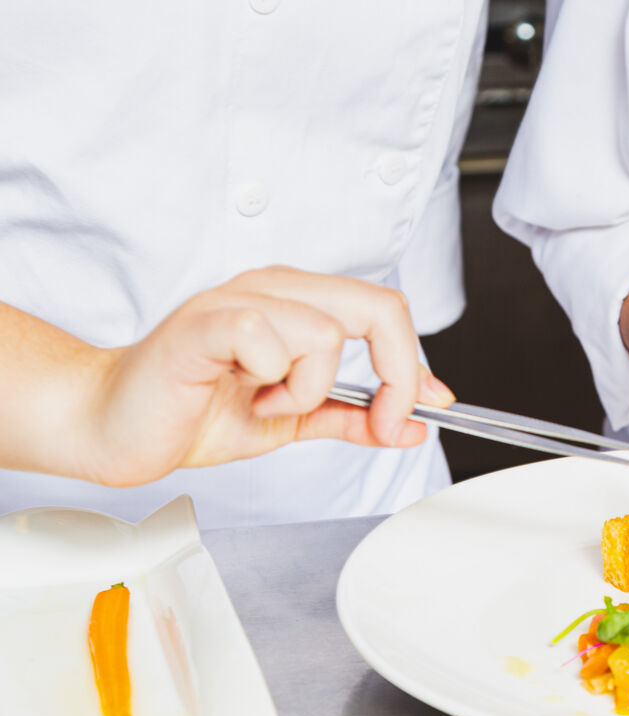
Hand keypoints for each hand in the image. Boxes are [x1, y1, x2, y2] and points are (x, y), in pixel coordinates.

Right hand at [80, 266, 454, 485]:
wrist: (115, 426)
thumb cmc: (191, 412)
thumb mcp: (292, 420)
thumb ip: (350, 417)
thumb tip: (410, 423)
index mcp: (299, 303)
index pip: (386, 310)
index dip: (415, 363)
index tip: (427, 407)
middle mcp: (275, 288)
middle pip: (377, 306)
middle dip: (394, 374)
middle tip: (374, 417)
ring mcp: (238, 299)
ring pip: (326, 332)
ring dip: (310, 389)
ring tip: (268, 402)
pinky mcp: (205, 323)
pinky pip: (269, 338)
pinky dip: (271, 381)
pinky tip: (244, 393)